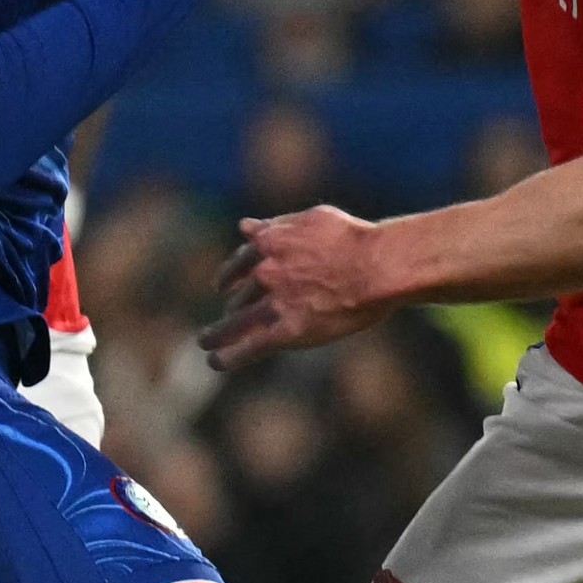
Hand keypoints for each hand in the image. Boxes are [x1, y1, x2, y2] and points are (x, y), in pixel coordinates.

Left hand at [201, 206, 393, 367]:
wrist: (376, 266)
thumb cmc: (354, 238)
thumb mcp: (312, 219)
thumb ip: (276, 225)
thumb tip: (244, 226)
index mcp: (270, 242)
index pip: (241, 262)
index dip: (230, 276)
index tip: (223, 286)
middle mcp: (266, 272)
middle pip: (240, 294)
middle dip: (232, 306)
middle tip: (228, 317)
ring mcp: (274, 302)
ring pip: (236, 321)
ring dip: (217, 333)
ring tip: (206, 342)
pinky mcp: (288, 330)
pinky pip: (251, 346)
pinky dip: (230, 356)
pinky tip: (216, 363)